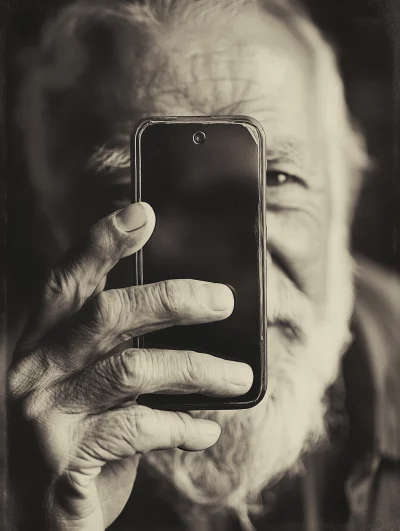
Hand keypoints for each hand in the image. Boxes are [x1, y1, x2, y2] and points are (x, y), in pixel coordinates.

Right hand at [8, 202, 252, 530]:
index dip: (102, 242)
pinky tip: (207, 429)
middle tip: (224, 300)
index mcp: (42, 342)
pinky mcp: (66, 458)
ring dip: (197, 369)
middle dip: (173, 299)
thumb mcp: (92, 385)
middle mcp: (35, 369)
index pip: (68, 279)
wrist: (41, 514)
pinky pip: (138, 427)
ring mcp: (45, 412)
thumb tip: (189, 313)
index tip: (143, 212)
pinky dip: (183, 426)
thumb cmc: (80, 436)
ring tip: (239, 375)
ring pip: (132, 368)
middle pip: (107, 313)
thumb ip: (120, 350)